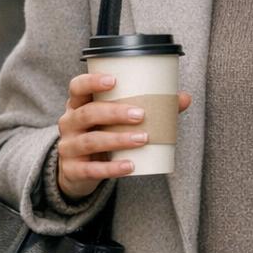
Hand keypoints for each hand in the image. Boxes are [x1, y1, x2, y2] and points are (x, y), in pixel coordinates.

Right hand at [56, 73, 192, 199]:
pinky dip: (112, 168)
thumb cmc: (101, 135)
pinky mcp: (73, 170)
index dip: (91, 82)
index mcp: (78, 105)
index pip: (77, 87)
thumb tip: (183, 98)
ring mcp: (68, 148)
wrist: (77, 172)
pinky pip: (92, 169)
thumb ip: (147, 108)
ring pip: (90, 141)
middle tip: (140, 114)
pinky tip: (130, 165)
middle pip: (87, 114)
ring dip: (118, 139)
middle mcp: (69, 123)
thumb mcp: (115, 121)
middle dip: (114, 112)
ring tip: (142, 139)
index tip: (114, 80)